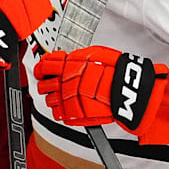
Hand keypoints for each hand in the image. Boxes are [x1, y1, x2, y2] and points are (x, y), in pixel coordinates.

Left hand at [33, 45, 164, 130]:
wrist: (127, 90)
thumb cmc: (115, 72)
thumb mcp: (94, 54)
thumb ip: (76, 57)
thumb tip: (65, 59)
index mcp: (69, 65)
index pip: (44, 66)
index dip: (41, 68)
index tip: (42, 70)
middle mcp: (66, 82)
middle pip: (43, 84)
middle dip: (46, 83)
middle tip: (51, 83)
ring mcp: (68, 99)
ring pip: (49, 100)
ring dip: (54, 97)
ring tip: (63, 95)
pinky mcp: (74, 114)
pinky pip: (58, 113)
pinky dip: (61, 110)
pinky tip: (68, 105)